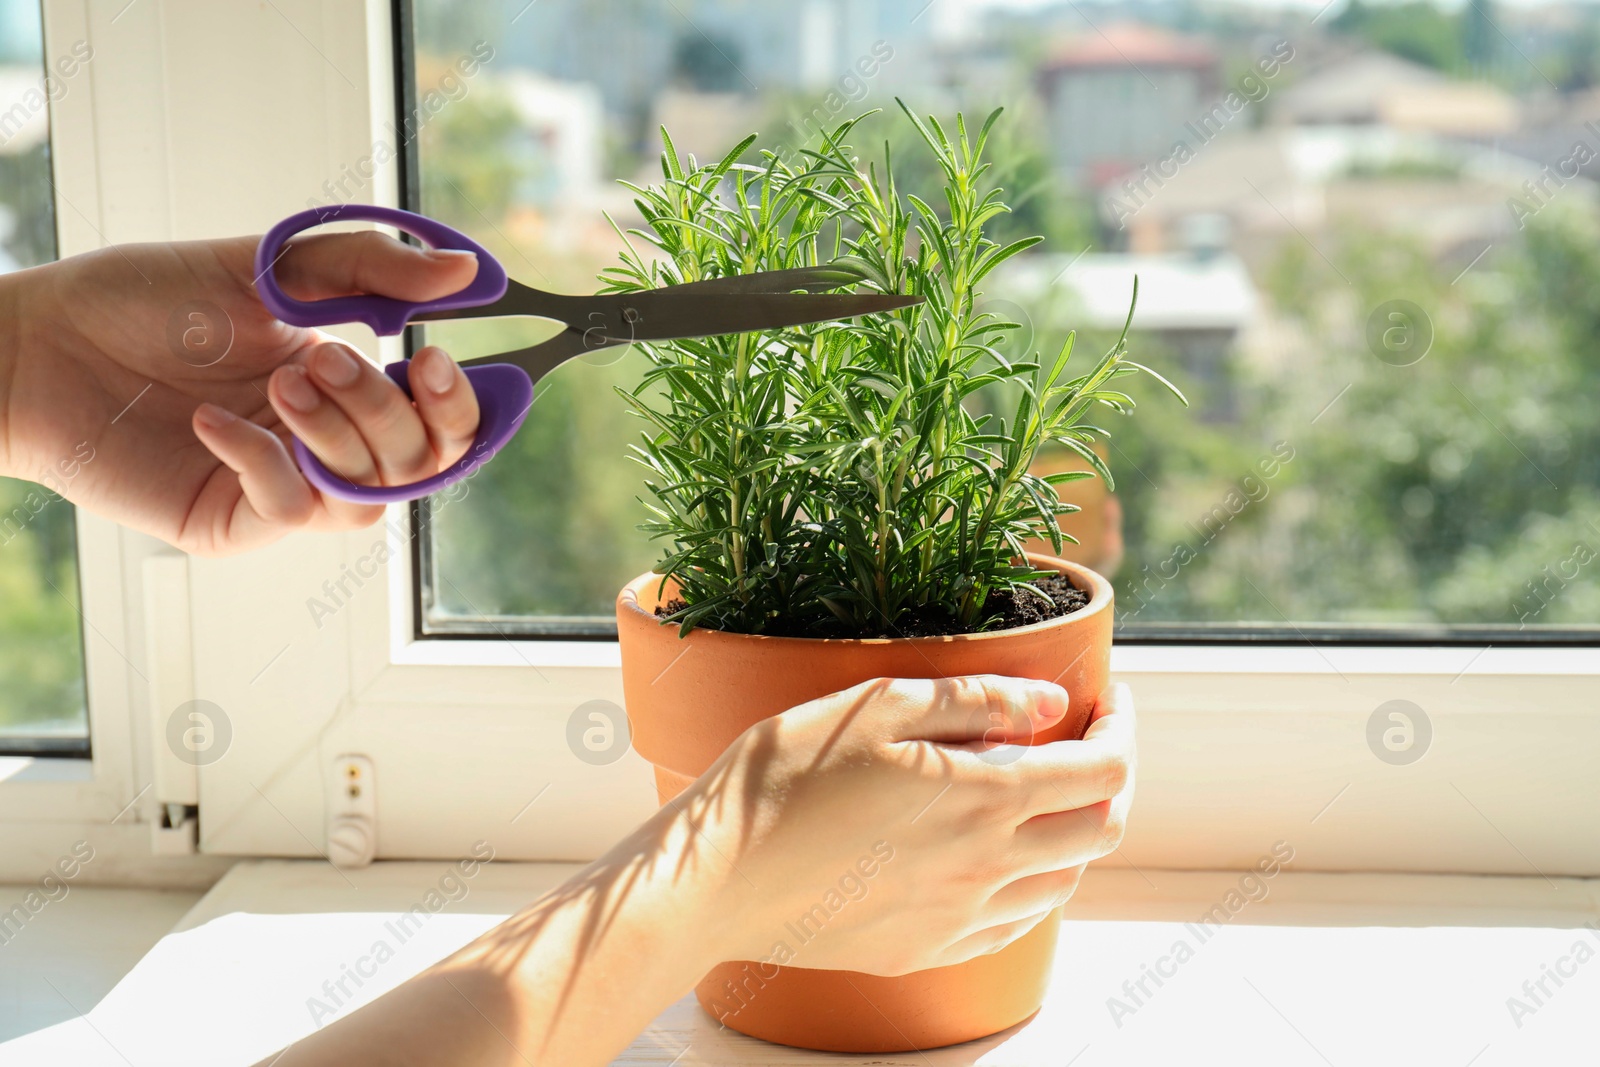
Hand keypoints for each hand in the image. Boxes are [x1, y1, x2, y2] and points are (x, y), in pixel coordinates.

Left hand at [0, 231, 481, 554]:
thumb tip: (467, 271)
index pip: (440, 424)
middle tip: (325, 360)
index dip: (456, 406)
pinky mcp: (232, 523)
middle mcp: (325, 445)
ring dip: (337, 440)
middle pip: (416, 466)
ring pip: (366, 502)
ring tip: (279, 385)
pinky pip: (287, 511)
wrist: (44, 343)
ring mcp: (282, 488)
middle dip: (384, 412)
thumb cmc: (147, 301)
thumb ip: (371, 266)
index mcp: (348, 388)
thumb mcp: (271, 266)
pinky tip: (211, 421)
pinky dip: (262, 461)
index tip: (435, 361)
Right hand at [259, 681, 1132, 1065]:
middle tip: (1087, 743)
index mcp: (984, 796)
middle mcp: (988, 865)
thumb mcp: (876, 707)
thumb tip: (1052, 701)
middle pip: (1100, 830)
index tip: (1110, 700)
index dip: (1124, 727)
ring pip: (1063, 881)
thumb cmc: (782, 778)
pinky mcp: (926, 948)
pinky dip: (1031, 886)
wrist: (715, 878)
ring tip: (1039, 794)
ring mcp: (960, 916)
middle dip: (1112, 780)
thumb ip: (976, 701)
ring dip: (1073, 833)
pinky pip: (1013, 925)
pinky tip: (997, 858)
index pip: (1103, 768)